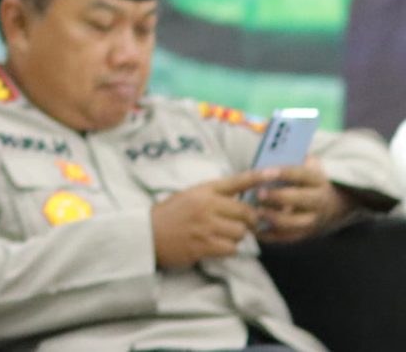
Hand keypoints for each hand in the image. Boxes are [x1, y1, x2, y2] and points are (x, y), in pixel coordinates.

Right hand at [150, 170, 268, 266]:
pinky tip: (215, 246)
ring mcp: (206, 226)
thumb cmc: (170, 214)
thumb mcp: (189, 196)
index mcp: (203, 190)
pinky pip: (231, 248)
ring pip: (241, 232)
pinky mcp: (204, 245)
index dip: (256, 177)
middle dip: (249, 220)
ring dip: (236, 237)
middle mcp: (206, 206)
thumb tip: (244, 203)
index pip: (235, 182)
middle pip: (246, 212)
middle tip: (243, 224)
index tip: (274, 172)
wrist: (147, 234)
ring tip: (221, 236)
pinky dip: (228, 249)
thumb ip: (214, 197)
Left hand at [255, 160, 353, 242]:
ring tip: (257, 212)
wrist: (337, 203)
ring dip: (275, 218)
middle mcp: (320, 201)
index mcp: (318, 180)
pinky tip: (255, 230)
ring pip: (297, 223)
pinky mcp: (307, 234)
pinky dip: (272, 236)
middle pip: (301, 200)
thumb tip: (269, 146)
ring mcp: (315, 220)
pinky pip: (290, 238)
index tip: (265, 171)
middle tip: (258, 193)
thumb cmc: (309, 179)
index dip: (284, 173)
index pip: (302, 174)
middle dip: (279, 197)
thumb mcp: (308, 164)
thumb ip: (293, 157)